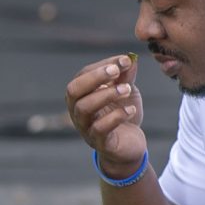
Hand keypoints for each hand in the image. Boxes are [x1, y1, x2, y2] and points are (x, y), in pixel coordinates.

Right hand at [66, 53, 147, 176]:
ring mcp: (85, 127)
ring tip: (126, 89)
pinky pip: (100, 129)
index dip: (102, 65)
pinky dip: (116, 116)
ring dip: (106, 95)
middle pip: (73, 90)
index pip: (83, 75)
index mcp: (81, 95)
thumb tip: (129, 58)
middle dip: (94, 77)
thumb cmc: (122, 115)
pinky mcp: (99, 143)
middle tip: (116, 71)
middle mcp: (77, 111)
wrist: (130, 146)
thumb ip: (125, 76)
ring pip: (84, 108)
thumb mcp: (126, 91)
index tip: (125, 60)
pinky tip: (131, 109)